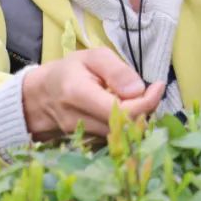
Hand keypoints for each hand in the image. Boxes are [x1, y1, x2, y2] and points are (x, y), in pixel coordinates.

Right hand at [22, 48, 164, 140]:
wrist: (41, 96)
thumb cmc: (70, 71)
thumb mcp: (92, 57)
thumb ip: (116, 70)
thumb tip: (138, 89)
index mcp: (78, 93)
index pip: (121, 109)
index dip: (147, 101)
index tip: (158, 85)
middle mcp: (78, 119)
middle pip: (125, 125)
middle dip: (145, 108)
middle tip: (151, 91)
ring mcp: (81, 135)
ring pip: (122, 134)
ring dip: (137, 117)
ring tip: (136, 98)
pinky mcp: (87, 143)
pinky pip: (115, 138)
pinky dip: (126, 125)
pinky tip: (125, 110)